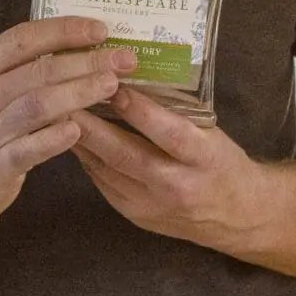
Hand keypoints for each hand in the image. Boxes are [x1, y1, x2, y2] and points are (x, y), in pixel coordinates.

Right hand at [0, 18, 134, 235]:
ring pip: (36, 105)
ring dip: (78, 93)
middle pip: (38, 70)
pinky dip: (54, 138)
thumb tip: (78, 52)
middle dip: (85, 61)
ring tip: (112, 87)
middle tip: (124, 59)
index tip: (100, 29)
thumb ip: (21, 74)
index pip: (22, 38)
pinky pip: (28, 149)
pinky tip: (79, 129)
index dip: (63, 30)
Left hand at [71, 87, 276, 254]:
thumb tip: (132, 77)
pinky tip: (72, 137)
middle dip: (92, 126)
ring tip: (59, 113)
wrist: (237, 218)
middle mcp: (176, 185)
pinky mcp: (134, 215)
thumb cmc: (222, 162)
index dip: (138, 110)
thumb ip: (176, 111)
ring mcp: (152, 206)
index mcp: (204, 158)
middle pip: (127, 155)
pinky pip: (103, 182)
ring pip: (107, 170)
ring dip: (80, 141)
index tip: (112, 85)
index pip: (168, 132)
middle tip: (65, 98)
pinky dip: (87, 158)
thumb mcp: (211, 133)